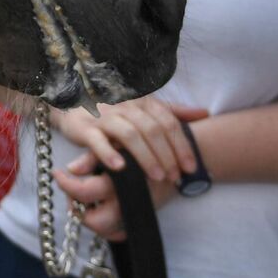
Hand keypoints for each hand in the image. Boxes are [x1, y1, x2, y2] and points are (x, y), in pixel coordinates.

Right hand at [51, 98, 209, 186]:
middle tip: (176, 178)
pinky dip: (109, 154)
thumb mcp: (144, 107)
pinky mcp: (84, 127)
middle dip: (167, 156)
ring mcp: (105, 116)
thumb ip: (173, 112)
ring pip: (130, 135)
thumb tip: (205, 113)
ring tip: (157, 178)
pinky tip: (120, 169)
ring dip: (146, 157)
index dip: (181, 145)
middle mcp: (126, 106)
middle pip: (152, 130)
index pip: (168, 122)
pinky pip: (98, 141)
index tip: (191, 167)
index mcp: (143, 101)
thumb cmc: (113, 108)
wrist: (72, 100)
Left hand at [52, 150, 176, 241]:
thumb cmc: (146, 146)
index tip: (59, 174)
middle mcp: (131, 205)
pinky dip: (108, 223)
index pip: (84, 193)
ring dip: (92, 216)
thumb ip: (94, 157)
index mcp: (122, 184)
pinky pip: (119, 232)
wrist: (183, 159)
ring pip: (107, 230)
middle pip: (94, 222)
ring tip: (86, 198)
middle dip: (79, 209)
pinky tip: (102, 206)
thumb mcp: (120, 145)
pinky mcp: (142, 220)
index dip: (67, 185)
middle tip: (71, 192)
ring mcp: (137, 216)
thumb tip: (71, 168)